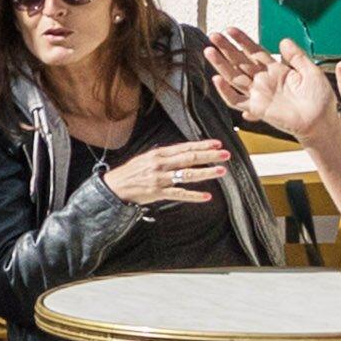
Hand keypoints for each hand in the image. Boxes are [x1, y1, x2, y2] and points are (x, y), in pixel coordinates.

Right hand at [102, 139, 229, 210]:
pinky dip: (194, 196)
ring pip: (187, 175)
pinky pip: (179, 194)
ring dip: (206, 173)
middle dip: (209, 156)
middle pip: (190, 158)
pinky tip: (207, 196)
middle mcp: (160, 164)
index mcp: (158, 154)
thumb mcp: (146, 158)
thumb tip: (184, 152)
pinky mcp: (158, 192)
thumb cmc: (132, 172)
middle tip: (226, 155)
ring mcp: (160, 178)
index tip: (217, 144)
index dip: (202, 145)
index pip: (185, 147)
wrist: (115, 186)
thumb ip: (165, 156)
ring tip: (221, 171)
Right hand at [211, 26, 340, 144]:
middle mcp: (264, 80)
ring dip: (220, 64)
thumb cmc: (320, 99)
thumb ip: (297, 56)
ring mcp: (259, 94)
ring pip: (233, 77)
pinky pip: (236, 100)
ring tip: (209, 50)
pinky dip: (225, 91)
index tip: (230, 29)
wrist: (321, 121)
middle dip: (226, 48)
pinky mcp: (257, 108)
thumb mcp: (312, 71)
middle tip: (213, 35)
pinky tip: (217, 79)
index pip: (254, 51)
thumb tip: (283, 40)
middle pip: (240, 61)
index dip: (242, 40)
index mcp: (276, 70)